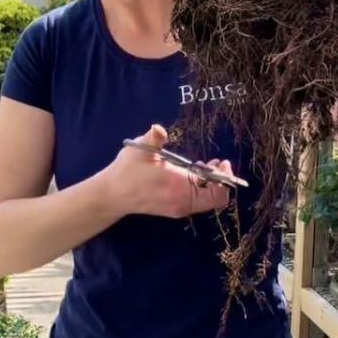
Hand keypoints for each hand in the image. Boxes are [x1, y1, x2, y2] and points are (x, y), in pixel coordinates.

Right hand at [104, 124, 231, 218]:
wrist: (112, 195)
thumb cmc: (126, 172)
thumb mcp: (140, 150)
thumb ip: (154, 138)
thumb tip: (158, 129)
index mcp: (180, 188)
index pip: (217, 194)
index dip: (226, 179)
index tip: (221, 162)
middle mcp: (183, 202)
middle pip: (216, 197)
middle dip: (219, 179)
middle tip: (214, 162)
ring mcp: (179, 207)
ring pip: (206, 199)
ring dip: (209, 182)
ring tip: (201, 165)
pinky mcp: (174, 208)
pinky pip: (196, 200)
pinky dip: (200, 187)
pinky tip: (190, 172)